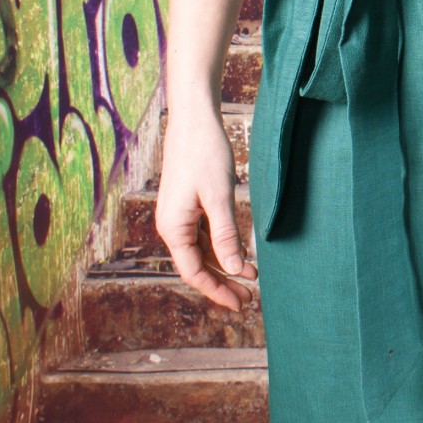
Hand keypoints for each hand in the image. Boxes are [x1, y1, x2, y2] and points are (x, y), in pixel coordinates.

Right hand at [154, 107, 257, 310]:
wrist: (194, 120)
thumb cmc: (205, 154)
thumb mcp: (219, 198)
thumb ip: (226, 235)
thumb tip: (236, 269)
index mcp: (173, 228)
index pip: (194, 272)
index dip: (217, 290)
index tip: (239, 303)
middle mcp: (172, 225)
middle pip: (197, 265)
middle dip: (223, 283)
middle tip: (249, 299)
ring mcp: (179, 216)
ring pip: (202, 252)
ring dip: (224, 266)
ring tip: (250, 279)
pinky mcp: (189, 205)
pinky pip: (203, 236)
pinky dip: (221, 248)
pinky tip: (239, 253)